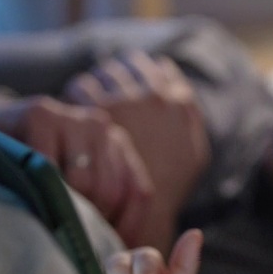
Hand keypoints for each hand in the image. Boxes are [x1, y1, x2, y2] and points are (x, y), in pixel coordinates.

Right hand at [0, 93, 154, 245]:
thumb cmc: (32, 172)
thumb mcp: (73, 188)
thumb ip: (99, 210)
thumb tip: (121, 256)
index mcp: (117, 148)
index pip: (137, 192)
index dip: (127, 228)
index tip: (108, 254)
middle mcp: (101, 129)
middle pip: (111, 190)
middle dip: (91, 222)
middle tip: (68, 238)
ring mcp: (73, 118)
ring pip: (84, 181)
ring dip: (64, 207)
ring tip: (48, 218)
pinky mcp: (42, 114)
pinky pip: (48, 166)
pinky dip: (39, 188)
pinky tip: (29, 193)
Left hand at [63, 52, 209, 253]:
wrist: (145, 208)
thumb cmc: (170, 185)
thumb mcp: (195, 152)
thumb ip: (191, 117)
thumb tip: (178, 89)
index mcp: (179, 104)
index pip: (161, 69)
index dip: (146, 72)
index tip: (136, 77)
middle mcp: (154, 97)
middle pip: (131, 65)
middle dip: (120, 73)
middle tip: (108, 85)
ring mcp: (126, 101)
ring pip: (106, 72)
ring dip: (99, 81)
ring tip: (90, 97)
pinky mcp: (97, 111)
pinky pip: (83, 87)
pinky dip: (78, 95)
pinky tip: (76, 111)